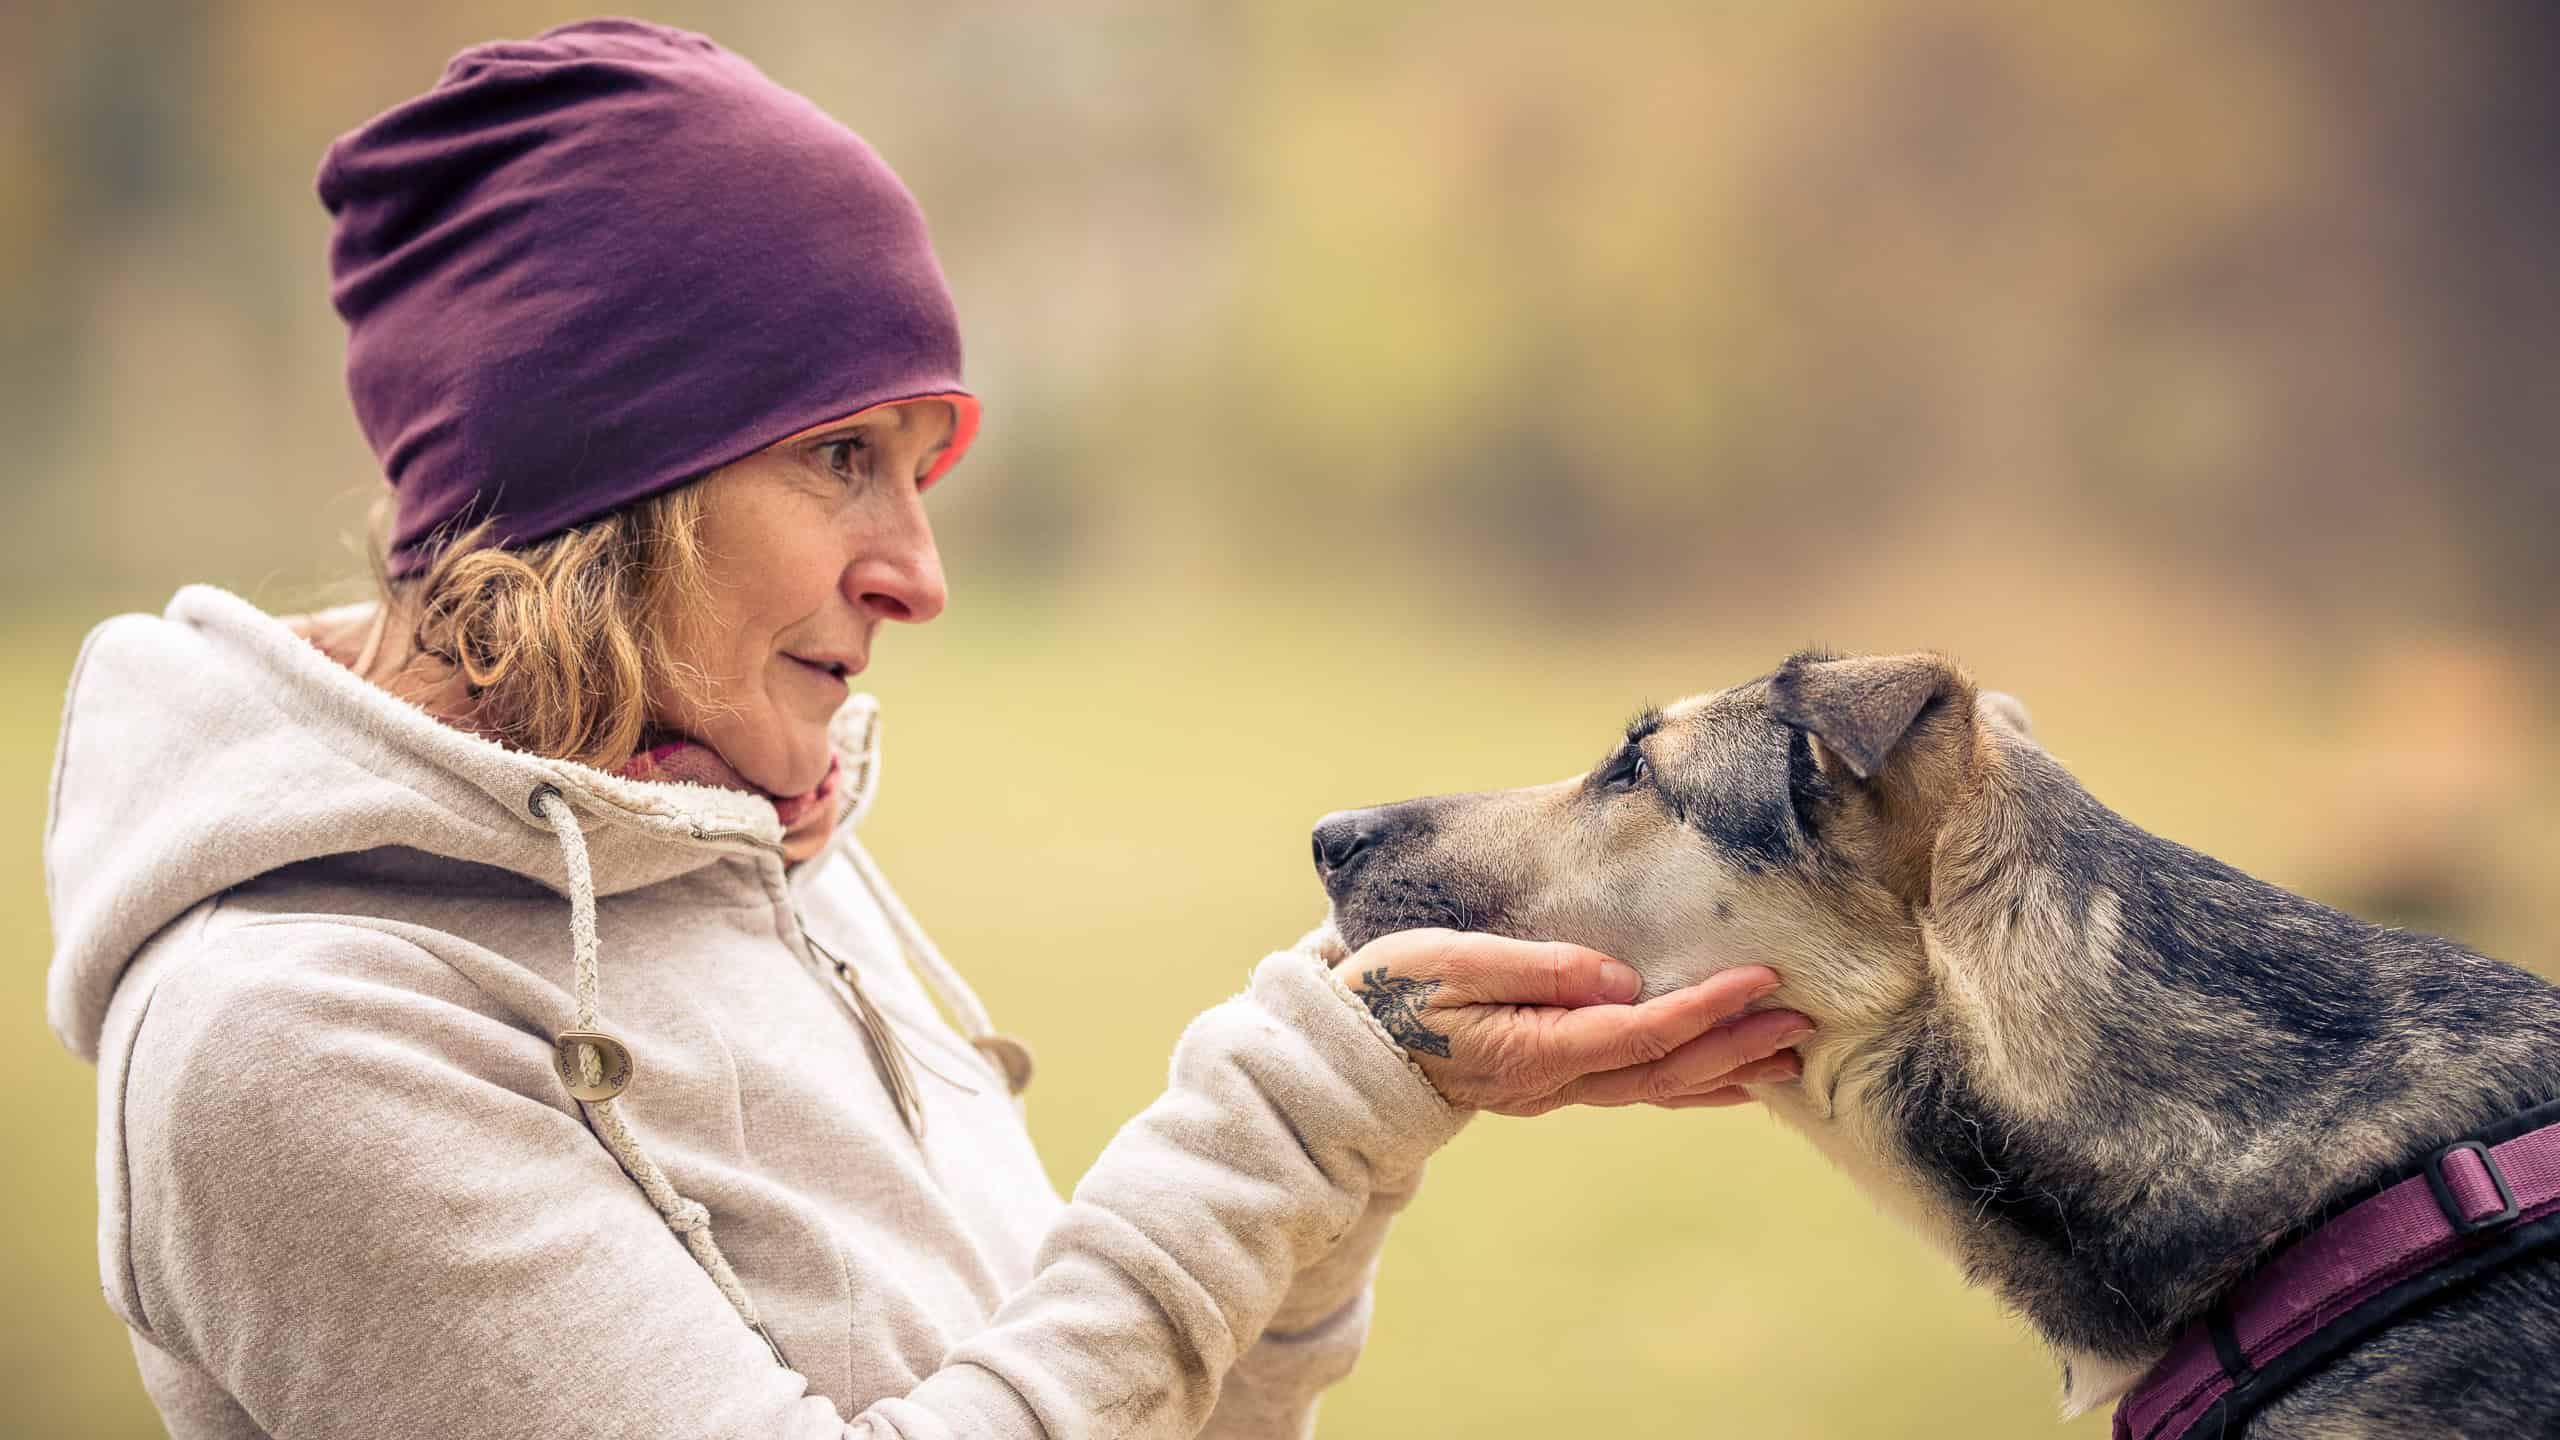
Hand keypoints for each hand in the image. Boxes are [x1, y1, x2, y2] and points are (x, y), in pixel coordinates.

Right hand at [1323, 927, 1812, 1115]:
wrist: (1345, 1056)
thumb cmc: (1390, 994)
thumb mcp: (1451, 962)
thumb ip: (1537, 969)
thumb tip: (1619, 978)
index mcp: (1533, 1049)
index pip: (1641, 1031)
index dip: (1706, 1007)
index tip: (1760, 979)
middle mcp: (1554, 1080)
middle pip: (1666, 1069)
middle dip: (1738, 1044)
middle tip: (1803, 1020)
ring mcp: (1555, 1090)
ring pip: (1659, 1088)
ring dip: (1726, 1071)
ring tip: (1789, 1057)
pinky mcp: (1552, 1083)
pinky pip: (1638, 1089)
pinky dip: (1691, 1083)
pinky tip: (1725, 1079)